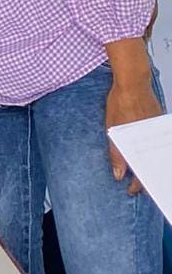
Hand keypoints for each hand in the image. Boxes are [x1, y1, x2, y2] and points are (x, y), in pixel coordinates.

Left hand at [106, 75, 163, 196]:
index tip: (130, 190)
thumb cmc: (121, 102)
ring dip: (151, 163)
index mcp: (141, 143)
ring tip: (143, 171)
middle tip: (138, 185)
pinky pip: (159, 143)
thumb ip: (116, 153)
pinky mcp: (161, 126)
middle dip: (147, 177)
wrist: (133, 83)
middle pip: (153, 166)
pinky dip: (154, 150)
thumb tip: (119, 175)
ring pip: (157, 155)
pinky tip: (148, 153)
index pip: (143, 173)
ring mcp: (159, 132)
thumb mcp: (113, 129)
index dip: (137, 184)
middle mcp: (154, 140)